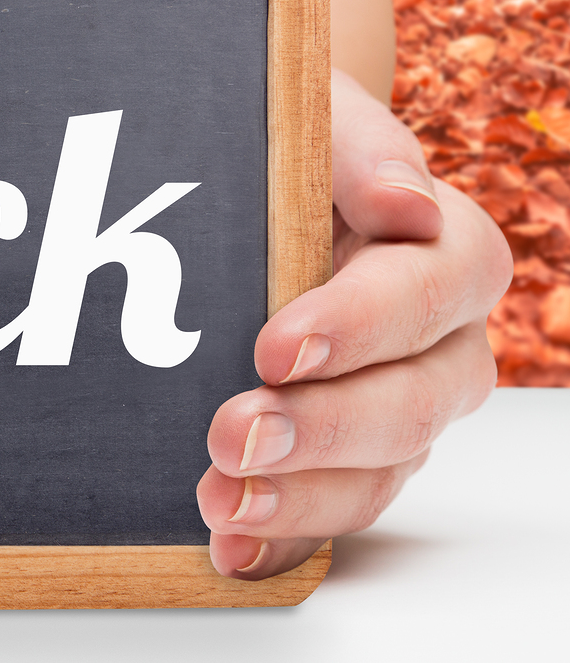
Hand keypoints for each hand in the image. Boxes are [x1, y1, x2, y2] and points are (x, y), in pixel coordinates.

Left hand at [198, 69, 511, 577]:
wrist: (255, 191)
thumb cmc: (291, 148)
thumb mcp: (318, 119)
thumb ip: (359, 149)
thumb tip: (405, 202)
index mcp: (446, 253)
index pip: (430, 291)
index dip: (359, 325)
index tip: (274, 345)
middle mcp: (438, 344)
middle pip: (411, 403)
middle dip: (319, 428)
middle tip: (232, 435)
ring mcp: (395, 411)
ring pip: (378, 473)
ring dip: (298, 497)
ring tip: (219, 500)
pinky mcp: (345, 460)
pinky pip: (330, 511)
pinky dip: (282, 539)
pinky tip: (229, 547)